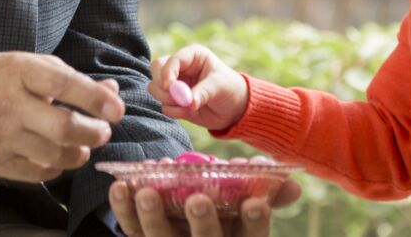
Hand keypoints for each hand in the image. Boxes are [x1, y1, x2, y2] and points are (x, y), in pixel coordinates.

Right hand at [0, 52, 123, 181]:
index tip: (117, 109)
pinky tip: (58, 156)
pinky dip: (56, 167)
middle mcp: (10, 104)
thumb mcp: (32, 66)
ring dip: (79, 153)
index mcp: (21, 72)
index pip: (64, 85)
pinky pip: (38, 173)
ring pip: (54, 155)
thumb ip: (72, 80)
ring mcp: (0, 136)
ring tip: (83, 146)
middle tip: (102, 132)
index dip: (95, 99)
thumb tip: (111, 92)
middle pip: (63, 127)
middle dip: (93, 133)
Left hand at [108, 171, 301, 236]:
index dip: (253, 222)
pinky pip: (132, 230)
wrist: (187, 226)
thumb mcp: (246, 206)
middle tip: (197, 199)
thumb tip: (289, 180)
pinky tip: (121, 187)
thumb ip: (267, 192)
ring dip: (153, 217)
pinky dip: (124, 210)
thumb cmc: (225, 212)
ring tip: (148, 192)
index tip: (254, 202)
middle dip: (202, 223)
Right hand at [150, 45, 248, 132]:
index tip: (169, 86)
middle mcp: (180, 67)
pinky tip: (188, 112)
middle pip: (156, 69)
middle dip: (162, 85)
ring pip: (154, 87)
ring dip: (167, 100)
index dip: (167, 72)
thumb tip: (189, 102)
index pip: (171, 59)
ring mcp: (174, 84)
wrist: (234, 109)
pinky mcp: (173, 100)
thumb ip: (203, 92)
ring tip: (186, 107)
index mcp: (191, 56)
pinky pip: (163, 105)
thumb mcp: (220, 86)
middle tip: (174, 98)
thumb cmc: (230, 89)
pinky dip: (173, 111)